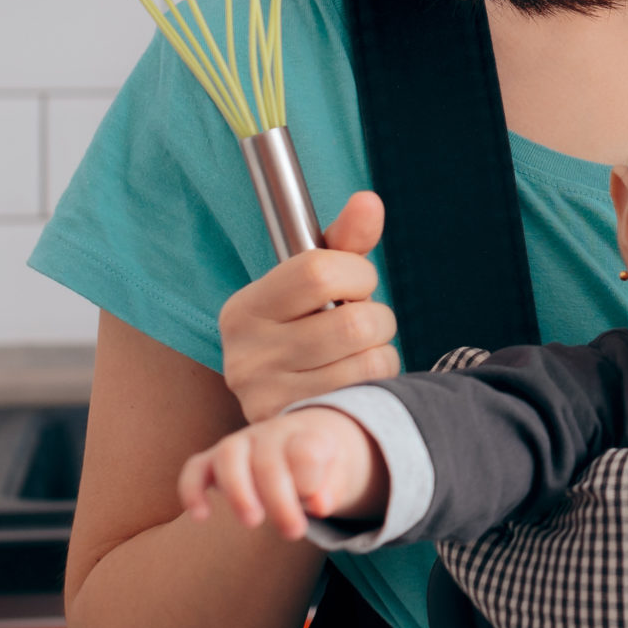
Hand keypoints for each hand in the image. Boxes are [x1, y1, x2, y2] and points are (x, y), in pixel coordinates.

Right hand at [178, 407, 388, 541]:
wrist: (303, 442)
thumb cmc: (320, 467)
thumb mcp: (337, 476)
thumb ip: (332, 488)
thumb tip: (322, 505)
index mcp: (306, 435)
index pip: (307, 449)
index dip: (311, 478)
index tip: (320, 507)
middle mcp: (270, 433)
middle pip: (268, 459)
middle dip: (279, 499)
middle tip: (294, 532)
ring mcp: (240, 443)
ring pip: (229, 455)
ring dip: (238, 490)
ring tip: (253, 521)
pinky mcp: (214, 459)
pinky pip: (195, 468)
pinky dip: (192, 490)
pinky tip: (200, 517)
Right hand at [218, 190, 401, 422]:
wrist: (288, 410)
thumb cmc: (306, 331)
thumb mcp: (318, 285)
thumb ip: (345, 241)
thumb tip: (369, 201)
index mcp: (245, 308)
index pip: (319, 271)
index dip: (358, 274)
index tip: (356, 284)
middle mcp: (246, 355)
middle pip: (353, 321)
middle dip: (377, 317)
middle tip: (362, 324)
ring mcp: (269, 398)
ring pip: (369, 359)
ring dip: (382, 350)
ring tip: (358, 353)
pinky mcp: (299, 426)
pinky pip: (369, 391)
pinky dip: (379, 379)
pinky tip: (357, 379)